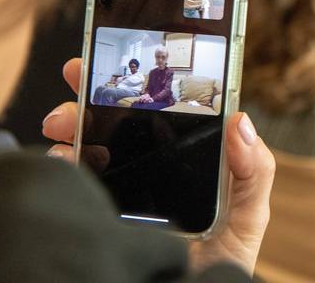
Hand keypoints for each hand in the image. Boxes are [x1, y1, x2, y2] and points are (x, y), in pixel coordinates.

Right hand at [42, 58, 275, 275]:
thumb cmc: (224, 259)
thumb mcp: (248, 214)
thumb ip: (252, 170)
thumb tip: (241, 120)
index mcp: (183, 158)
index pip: (159, 110)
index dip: (139, 79)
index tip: (119, 55)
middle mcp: (148, 169)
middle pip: (116, 120)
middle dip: (93, 93)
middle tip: (77, 75)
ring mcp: (121, 191)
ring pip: (88, 145)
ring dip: (71, 123)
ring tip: (63, 122)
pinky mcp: (98, 215)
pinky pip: (74, 183)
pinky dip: (62, 163)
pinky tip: (63, 159)